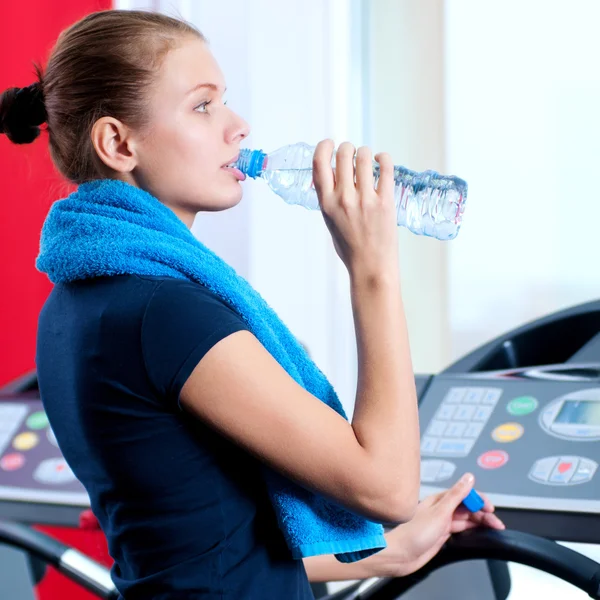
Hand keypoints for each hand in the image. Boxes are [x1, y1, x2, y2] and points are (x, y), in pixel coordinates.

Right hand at [312, 140, 398, 278]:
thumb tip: (335, 174)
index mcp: (326, 203)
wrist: (370, 267)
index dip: (324, 146)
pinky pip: (386, 168)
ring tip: (368, 159)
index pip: (319, 163)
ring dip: (365, 152)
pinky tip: (382, 161)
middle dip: (348, 148)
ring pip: (364, 156)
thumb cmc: (350, 248)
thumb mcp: (330, 222)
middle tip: (353, 154)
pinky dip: (384, 158)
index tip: (329, 143)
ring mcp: (365, 199)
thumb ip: (330, 198)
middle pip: (343, 153)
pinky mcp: (385, 201)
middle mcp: (343, 198)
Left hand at [375, 473, 504, 577]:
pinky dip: (472, 529)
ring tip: (494, 528)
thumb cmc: (414, 532)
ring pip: (466, 518)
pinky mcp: (442, 534)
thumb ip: (456, 495)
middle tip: (496, 523)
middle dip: (483, 513)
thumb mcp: (439, 512)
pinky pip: (461, 529)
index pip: (464, 495)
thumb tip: (468, 477)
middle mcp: (441, 509)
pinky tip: (479, 532)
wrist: (401, 555)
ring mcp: (442, 522)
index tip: (490, 508)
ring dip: (480, 522)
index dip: (479, 500)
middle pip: (467, 507)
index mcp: (439, 499)